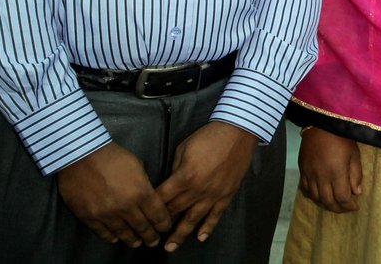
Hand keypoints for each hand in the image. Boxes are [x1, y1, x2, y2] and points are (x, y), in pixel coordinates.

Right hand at [55, 143, 172, 246]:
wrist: (81, 155)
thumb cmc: (112, 156)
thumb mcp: (137, 165)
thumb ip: (144, 184)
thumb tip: (147, 197)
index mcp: (141, 192)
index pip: (158, 215)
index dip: (163, 224)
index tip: (165, 227)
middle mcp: (125, 207)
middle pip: (142, 227)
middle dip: (150, 236)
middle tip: (153, 241)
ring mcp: (106, 214)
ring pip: (123, 233)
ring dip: (132, 239)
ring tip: (137, 243)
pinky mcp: (89, 217)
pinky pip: (102, 232)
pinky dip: (111, 237)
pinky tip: (116, 238)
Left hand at [154, 121, 258, 251]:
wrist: (237, 132)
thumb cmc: (208, 137)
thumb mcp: (183, 148)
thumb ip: (175, 169)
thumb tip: (169, 184)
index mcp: (184, 177)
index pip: (162, 198)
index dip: (151, 208)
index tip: (143, 216)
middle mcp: (197, 189)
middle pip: (175, 211)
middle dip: (161, 224)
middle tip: (150, 235)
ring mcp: (213, 194)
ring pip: (193, 219)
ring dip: (180, 234)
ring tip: (169, 248)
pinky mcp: (227, 195)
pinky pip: (216, 215)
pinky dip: (208, 228)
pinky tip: (200, 238)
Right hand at [298, 127, 362, 213]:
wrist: (320, 124)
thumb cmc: (342, 138)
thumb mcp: (354, 154)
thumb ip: (355, 174)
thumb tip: (357, 192)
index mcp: (336, 173)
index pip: (342, 197)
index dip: (349, 206)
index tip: (355, 207)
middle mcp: (321, 177)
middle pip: (328, 201)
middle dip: (338, 208)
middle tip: (346, 208)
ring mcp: (310, 174)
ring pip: (316, 197)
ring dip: (325, 203)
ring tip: (334, 202)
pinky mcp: (302, 170)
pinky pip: (305, 189)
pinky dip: (313, 195)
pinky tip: (320, 194)